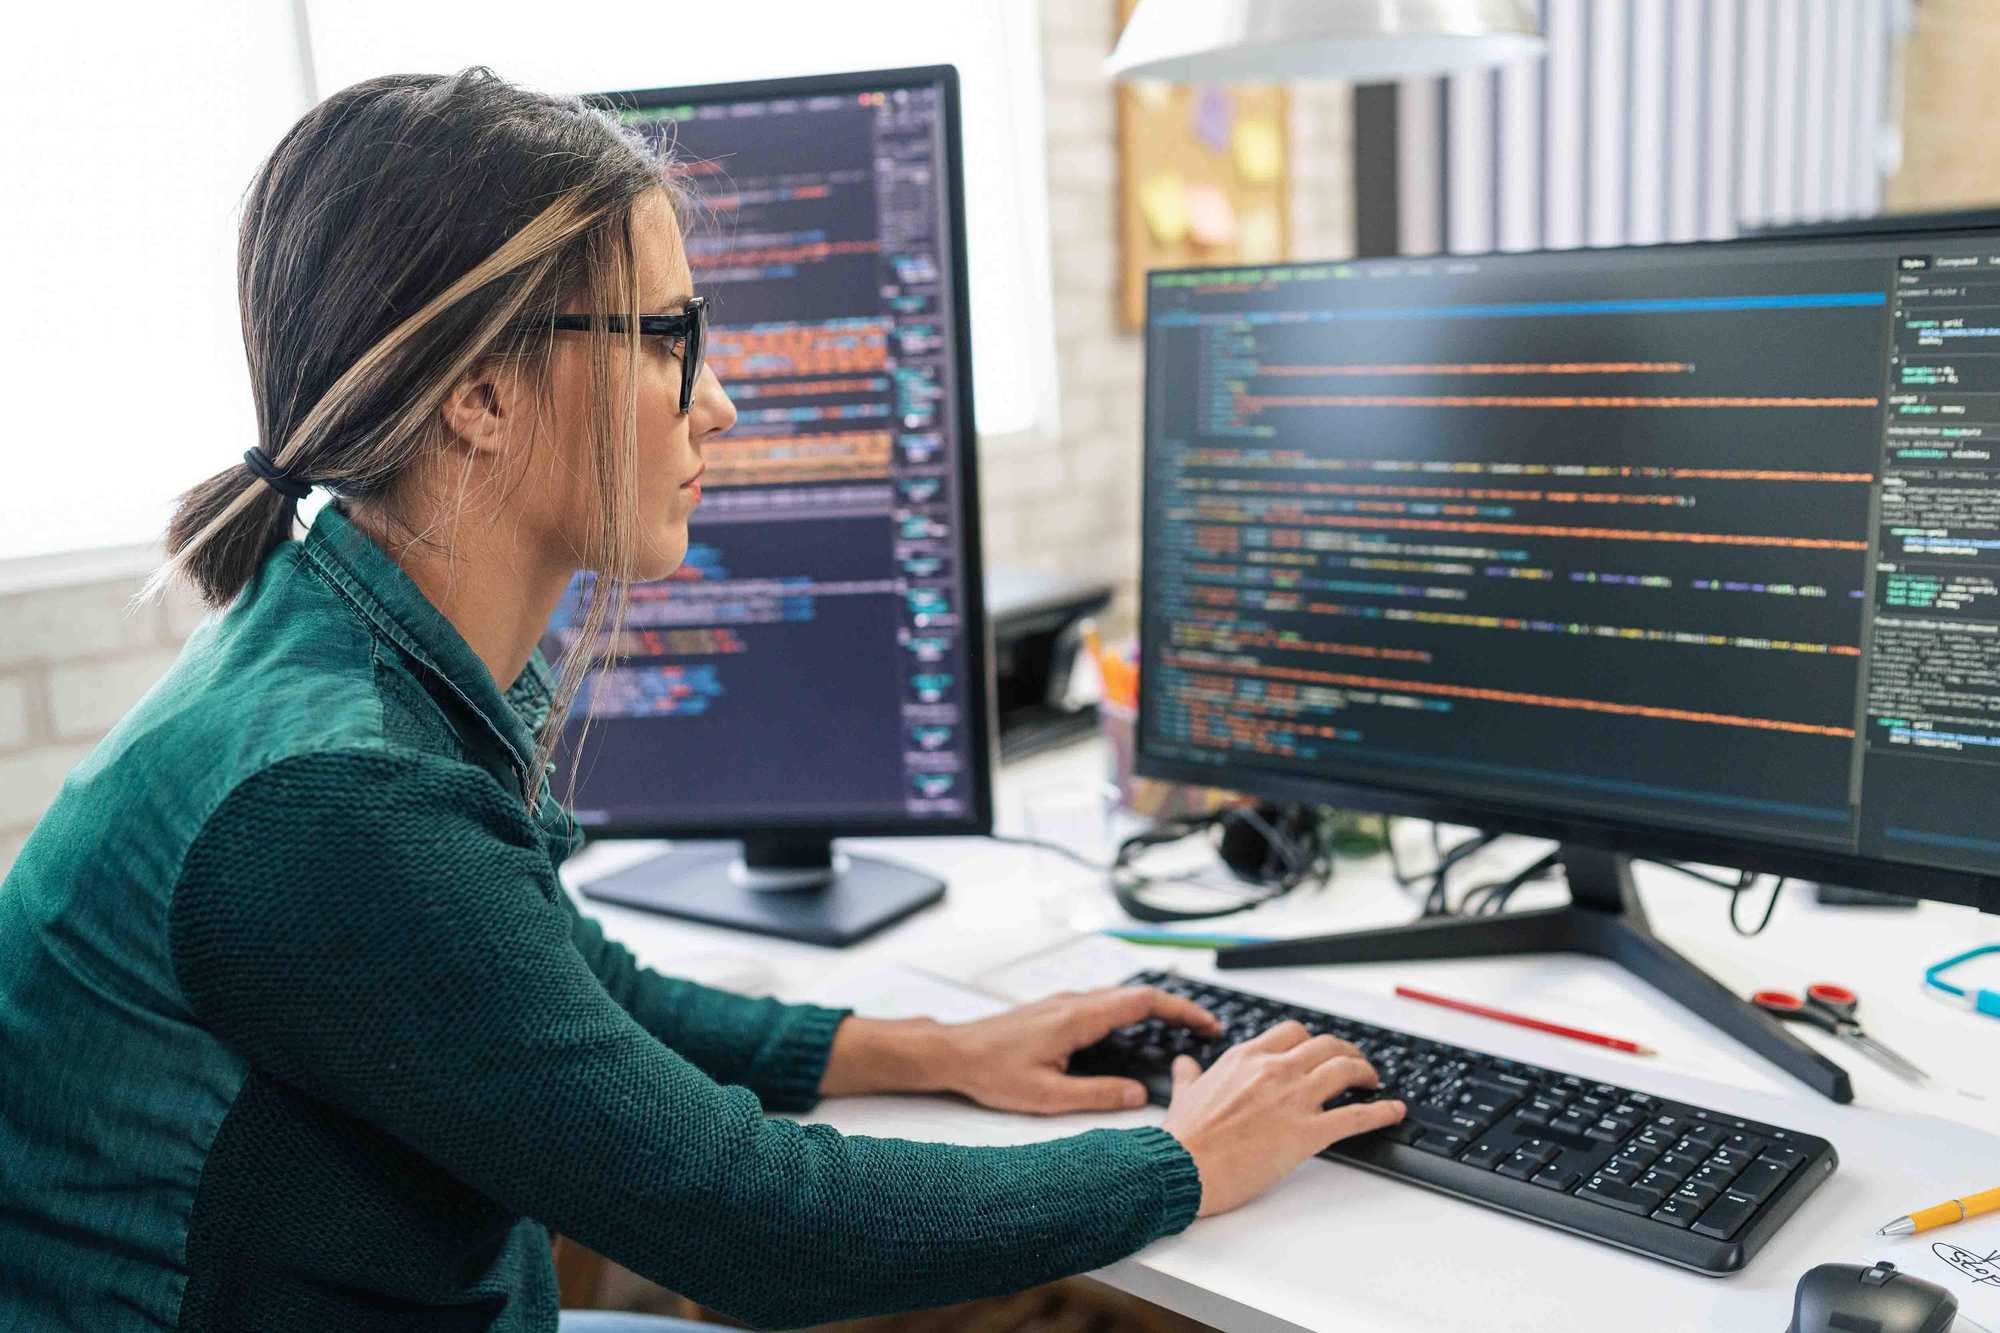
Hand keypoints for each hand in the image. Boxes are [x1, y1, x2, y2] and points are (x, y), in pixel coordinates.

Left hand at [942, 985, 1222, 1113]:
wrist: (952, 1052)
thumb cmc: (991, 1071)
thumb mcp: (1048, 1095)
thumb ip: (1098, 1095)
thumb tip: (1138, 1096)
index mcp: (1078, 1017)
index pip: (1144, 1002)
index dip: (1182, 1010)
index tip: (1207, 1024)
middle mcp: (1074, 1002)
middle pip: (1138, 995)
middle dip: (1176, 1010)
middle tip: (1204, 1031)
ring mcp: (1064, 1003)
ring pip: (1120, 998)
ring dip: (1153, 1012)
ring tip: (1177, 1035)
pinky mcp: (1056, 1011)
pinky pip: (1103, 1005)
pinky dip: (1129, 1015)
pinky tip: (1132, 1038)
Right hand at [1161, 1020, 1404, 1216]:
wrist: (1183, 1166)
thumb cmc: (1184, 1137)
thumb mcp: (1184, 1093)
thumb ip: (1188, 1074)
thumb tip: (1184, 1064)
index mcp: (1247, 1057)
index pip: (1292, 1032)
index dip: (1312, 1041)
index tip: (1319, 1051)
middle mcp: (1275, 1069)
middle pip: (1326, 1045)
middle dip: (1346, 1052)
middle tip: (1355, 1064)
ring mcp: (1294, 1099)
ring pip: (1345, 1070)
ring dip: (1366, 1072)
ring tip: (1373, 1081)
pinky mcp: (1307, 1132)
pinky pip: (1356, 1116)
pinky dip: (1382, 1111)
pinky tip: (1394, 1111)